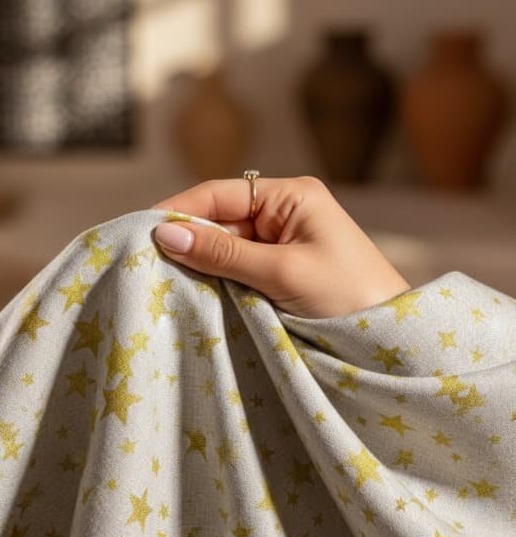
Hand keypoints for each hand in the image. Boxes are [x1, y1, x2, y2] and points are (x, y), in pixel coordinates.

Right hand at [151, 176, 410, 317]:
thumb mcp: (281, 272)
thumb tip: (164, 233)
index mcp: (293, 196)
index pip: (222, 194)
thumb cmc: (348, 296)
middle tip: (145, 262)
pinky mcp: (284, 274)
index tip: (141, 230)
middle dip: (187, 240)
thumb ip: (223, 253)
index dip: (181, 210)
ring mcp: (285, 244)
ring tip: (162, 280)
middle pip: (221, 220)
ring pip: (227, 247)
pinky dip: (218, 281)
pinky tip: (194, 293)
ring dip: (201, 264)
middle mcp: (286, 213)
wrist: (396, 342)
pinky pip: (239, 270)